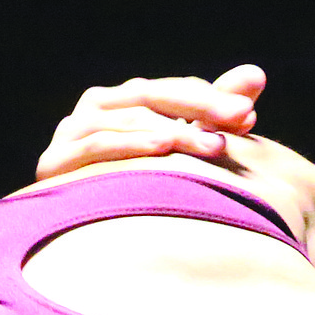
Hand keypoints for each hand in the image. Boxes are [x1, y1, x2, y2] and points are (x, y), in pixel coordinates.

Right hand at [35, 65, 265, 179]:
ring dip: (176, 131)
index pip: (169, 92)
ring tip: (216, 144)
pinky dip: (132, 144)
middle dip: (202, 107)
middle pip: (150, 98)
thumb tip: (258, 74)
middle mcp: (94, 111)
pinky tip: (164, 149)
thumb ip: (214, 114)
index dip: (209, 100)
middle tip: (242, 116)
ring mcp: (72, 133)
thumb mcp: (181, 150)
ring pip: (130, 120)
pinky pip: (99, 145)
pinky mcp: (57, 162)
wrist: (81, 241)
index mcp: (121, 104)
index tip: (249, 115)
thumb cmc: (139, 193)